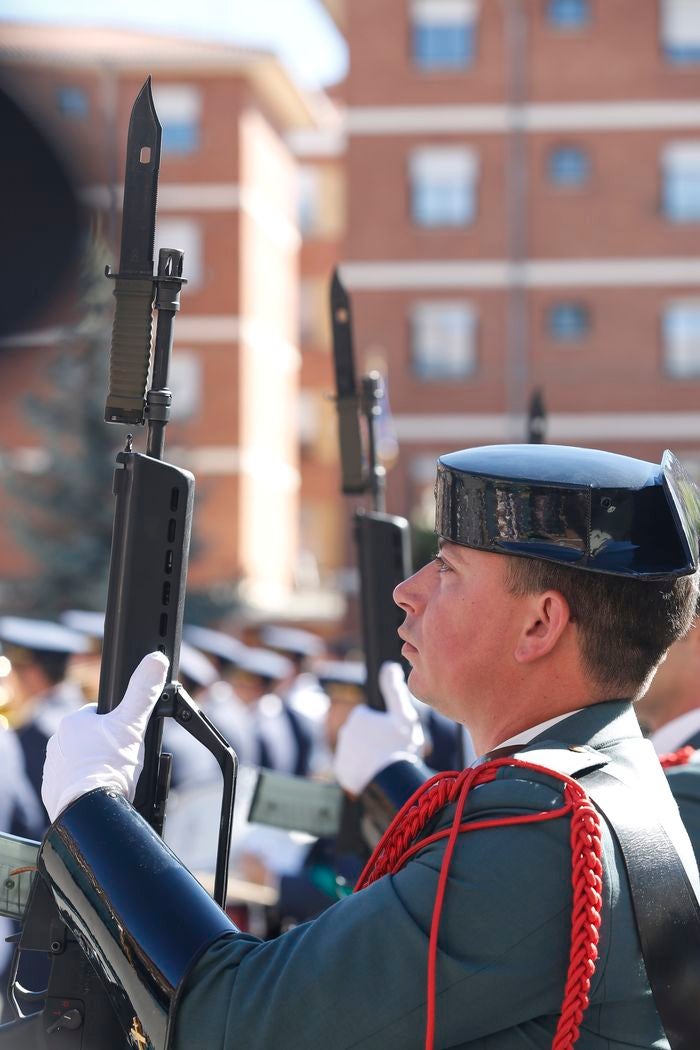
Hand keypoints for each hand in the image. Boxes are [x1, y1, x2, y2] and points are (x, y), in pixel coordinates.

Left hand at [42, 651, 168, 822]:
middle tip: (125, 760)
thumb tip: (156, 659)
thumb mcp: (132, 724)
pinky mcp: (54, 793)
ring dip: (99, 767)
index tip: (129, 738)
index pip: (100, 716)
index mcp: (73, 723)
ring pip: (84, 762)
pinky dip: (88, 787)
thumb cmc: (109, 766)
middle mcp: (57, 743)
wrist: (91, 809)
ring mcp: (54, 769)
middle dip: (109, 747)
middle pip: (93, 739)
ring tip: (116, 778)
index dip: (119, 725)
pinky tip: (103, 792)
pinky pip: (75, 784)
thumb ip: (144, 691)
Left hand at [333, 662, 424, 795]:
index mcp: (358, 716)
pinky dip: (363, 770)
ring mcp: (342, 752)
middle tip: (392, 750)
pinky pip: (353, 767)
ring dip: (369, 754)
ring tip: (386, 764)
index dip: (385, 725)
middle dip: (375, 739)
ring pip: (359, 750)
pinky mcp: (342, 771)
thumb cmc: (400, 747)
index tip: (394, 736)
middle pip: (364, 733)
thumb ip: (395, 690)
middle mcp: (345, 732)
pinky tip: (377, 774)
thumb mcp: (404, 715)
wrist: (390, 782)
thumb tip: (389, 666)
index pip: (371, 716)